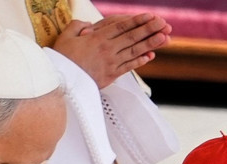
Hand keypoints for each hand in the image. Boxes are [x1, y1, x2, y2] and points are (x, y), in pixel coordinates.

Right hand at [53, 13, 171, 88]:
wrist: (61, 84)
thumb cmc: (62, 60)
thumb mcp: (66, 37)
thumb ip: (77, 26)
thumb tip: (88, 25)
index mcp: (97, 38)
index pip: (121, 27)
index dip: (137, 21)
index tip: (149, 16)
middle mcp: (107, 50)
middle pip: (132, 37)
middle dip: (149, 29)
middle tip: (163, 23)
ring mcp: (111, 64)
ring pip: (134, 51)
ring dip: (150, 44)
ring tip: (164, 38)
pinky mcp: (111, 76)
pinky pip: (128, 67)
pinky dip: (140, 61)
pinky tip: (150, 57)